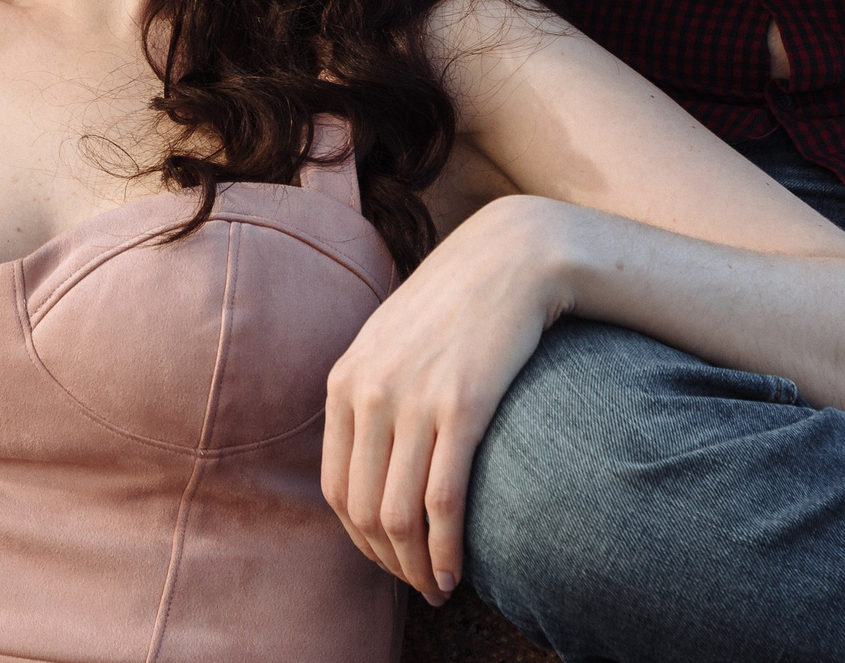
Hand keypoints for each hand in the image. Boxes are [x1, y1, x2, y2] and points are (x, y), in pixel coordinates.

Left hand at [322, 196, 574, 603]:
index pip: (336, 488)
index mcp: (343, 382)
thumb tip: (370, 461)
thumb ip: (369, 393)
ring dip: (416, 567)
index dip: (359, 539)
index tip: (387, 562)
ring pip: (400, 514)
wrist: (508, 257)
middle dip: (388, 563)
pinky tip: (457, 570)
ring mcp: (412, 399)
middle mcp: (368, 393)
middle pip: (364, 509)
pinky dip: (446, 548)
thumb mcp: (389, 343)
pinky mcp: (462, 406)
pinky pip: (443, 499)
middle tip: (416, 587)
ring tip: (437, 588)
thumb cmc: (452, 304)